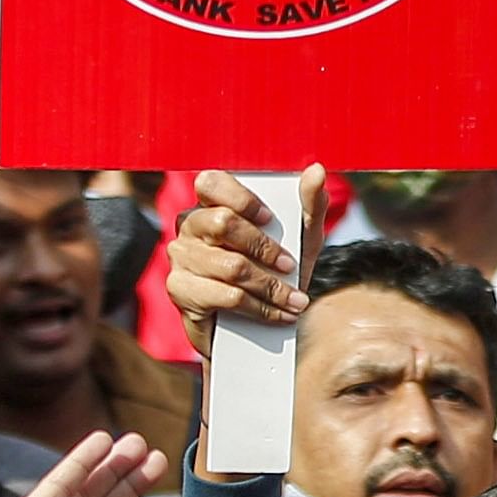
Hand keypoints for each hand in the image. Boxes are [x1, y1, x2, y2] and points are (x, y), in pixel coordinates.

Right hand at [165, 166, 311, 363]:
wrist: (259, 325)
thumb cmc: (276, 270)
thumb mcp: (301, 237)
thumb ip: (310, 203)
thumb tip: (316, 170)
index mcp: (213, 203)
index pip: (211, 183)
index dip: (240, 198)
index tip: (268, 218)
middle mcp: (190, 225)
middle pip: (222, 223)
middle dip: (264, 247)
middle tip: (289, 266)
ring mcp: (180, 257)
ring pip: (230, 266)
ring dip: (270, 287)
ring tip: (294, 300)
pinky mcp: (180, 289)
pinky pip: (225, 296)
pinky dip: (260, 308)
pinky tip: (279, 315)